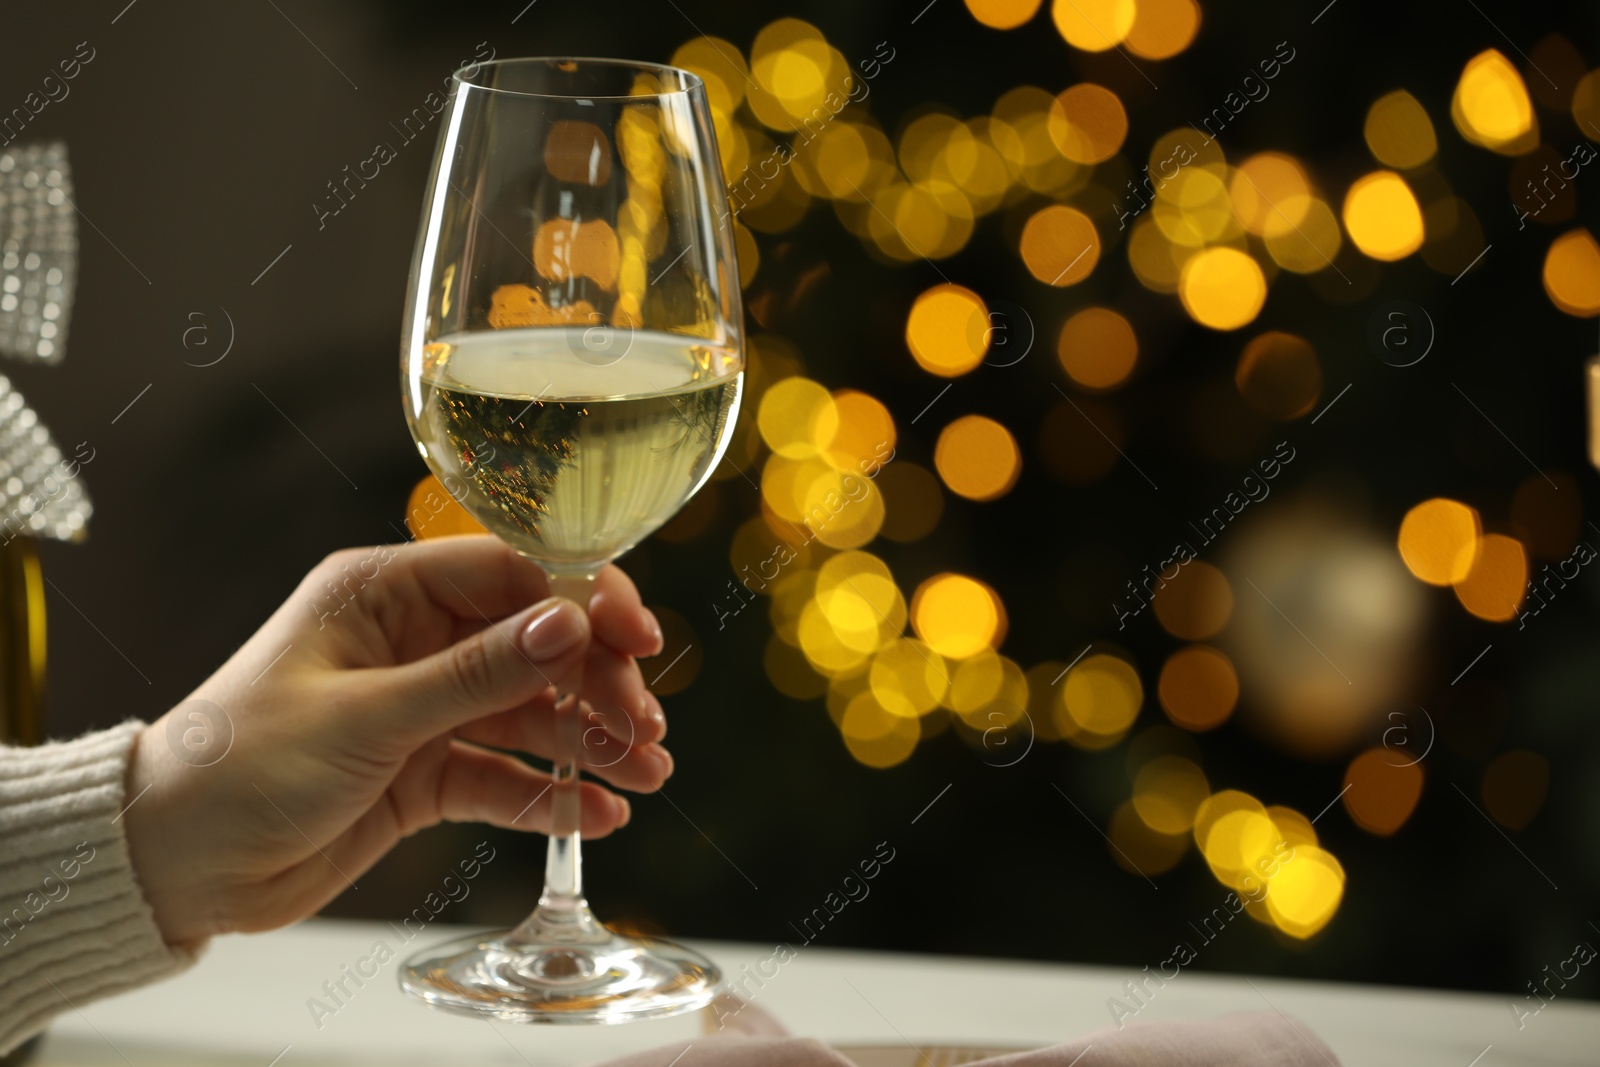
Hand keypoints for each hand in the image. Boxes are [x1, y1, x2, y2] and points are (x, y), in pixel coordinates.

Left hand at [122, 535, 670, 947]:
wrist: (174, 864)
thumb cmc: (239, 766)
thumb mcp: (365, 716)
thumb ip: (475, 674)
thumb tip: (570, 624)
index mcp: (383, 593)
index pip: (509, 573)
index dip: (582, 600)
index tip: (637, 638)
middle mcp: (412, 641)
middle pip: (534, 644)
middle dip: (596, 682)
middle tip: (643, 725)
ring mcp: (423, 708)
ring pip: (530, 712)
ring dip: (590, 740)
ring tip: (647, 771)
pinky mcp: (425, 772)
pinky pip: (505, 775)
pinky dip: (552, 794)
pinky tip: (600, 814)